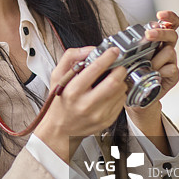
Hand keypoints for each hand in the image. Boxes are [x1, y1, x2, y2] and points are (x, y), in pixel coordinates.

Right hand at [34, 46, 127, 162]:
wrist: (60, 129)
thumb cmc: (59, 101)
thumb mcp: (57, 76)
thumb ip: (70, 58)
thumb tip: (90, 50)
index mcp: (72, 91)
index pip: (95, 69)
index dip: (107, 57)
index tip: (113, 51)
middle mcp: (86, 104)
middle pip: (114, 82)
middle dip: (119, 69)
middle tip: (118, 65)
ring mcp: (98, 115)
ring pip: (120, 92)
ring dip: (120, 82)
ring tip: (112, 79)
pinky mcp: (107, 121)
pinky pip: (121, 102)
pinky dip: (119, 94)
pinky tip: (110, 93)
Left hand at [131, 10, 178, 108]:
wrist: (136, 96)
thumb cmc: (132, 72)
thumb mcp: (128, 55)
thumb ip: (129, 43)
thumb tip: (123, 33)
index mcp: (157, 41)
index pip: (168, 24)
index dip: (169, 17)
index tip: (160, 14)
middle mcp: (166, 48)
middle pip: (172, 34)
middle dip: (160, 33)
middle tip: (149, 35)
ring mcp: (171, 61)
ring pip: (170, 51)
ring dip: (156, 58)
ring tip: (147, 65)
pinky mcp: (173, 75)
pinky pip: (172, 68)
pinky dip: (162, 71)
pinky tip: (155, 74)